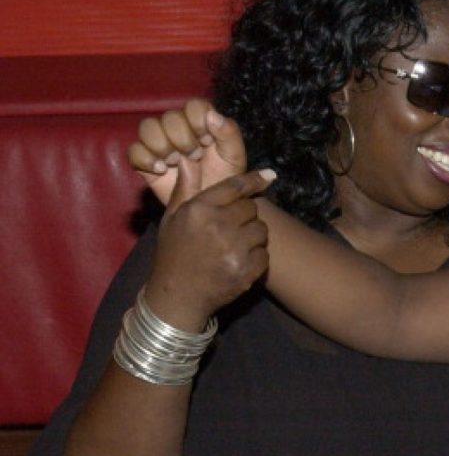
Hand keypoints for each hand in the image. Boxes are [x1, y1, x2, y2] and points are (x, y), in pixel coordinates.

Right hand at [127, 98, 246, 205]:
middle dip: (183, 138)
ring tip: (175, 162)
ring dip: (162, 145)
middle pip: (169, 117)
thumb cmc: (224, 178)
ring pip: (147, 128)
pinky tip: (161, 169)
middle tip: (195, 156)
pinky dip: (145, 158)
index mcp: (202, 121)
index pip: (193, 105)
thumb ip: (229, 133)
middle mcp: (178, 128)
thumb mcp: (234, 156)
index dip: (198, 121)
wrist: (209, 205)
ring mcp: (160, 143)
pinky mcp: (145, 161)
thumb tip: (212, 115)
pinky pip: (134, 151)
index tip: (207, 140)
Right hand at [144, 156, 275, 329]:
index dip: (253, 180)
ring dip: (252, 236)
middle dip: (244, 216)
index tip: (269, 175)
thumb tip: (190, 159)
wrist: (177, 296)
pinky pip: (264, 254)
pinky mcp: (246, 270)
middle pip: (251, 208)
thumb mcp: (172, 219)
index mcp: (199, 210)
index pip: (235, 187)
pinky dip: (256, 258)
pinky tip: (238, 262)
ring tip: (233, 245)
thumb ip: (185, 188)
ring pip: (261, 230)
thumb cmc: (174, 253)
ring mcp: (234, 249)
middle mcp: (218, 226)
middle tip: (230, 228)